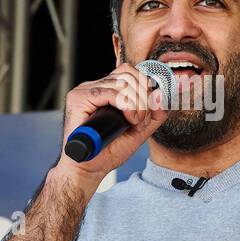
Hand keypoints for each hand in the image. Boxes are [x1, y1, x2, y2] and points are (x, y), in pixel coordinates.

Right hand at [54, 64, 167, 186]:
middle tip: (141, 120)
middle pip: (128, 73)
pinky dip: (127, 105)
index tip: (148, 110)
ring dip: (137, 104)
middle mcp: (94, 86)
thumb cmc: (108, 151)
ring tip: (134, 123)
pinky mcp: (78, 98)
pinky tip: (129, 119)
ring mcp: (85, 90)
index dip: (145, 86)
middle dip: (143, 96)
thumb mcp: (138, 132)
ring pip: (122, 82)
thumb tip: (161, 97)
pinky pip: (111, 92)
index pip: (130, 72)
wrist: (88, 169)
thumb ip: (152, 116)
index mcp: (106, 89)